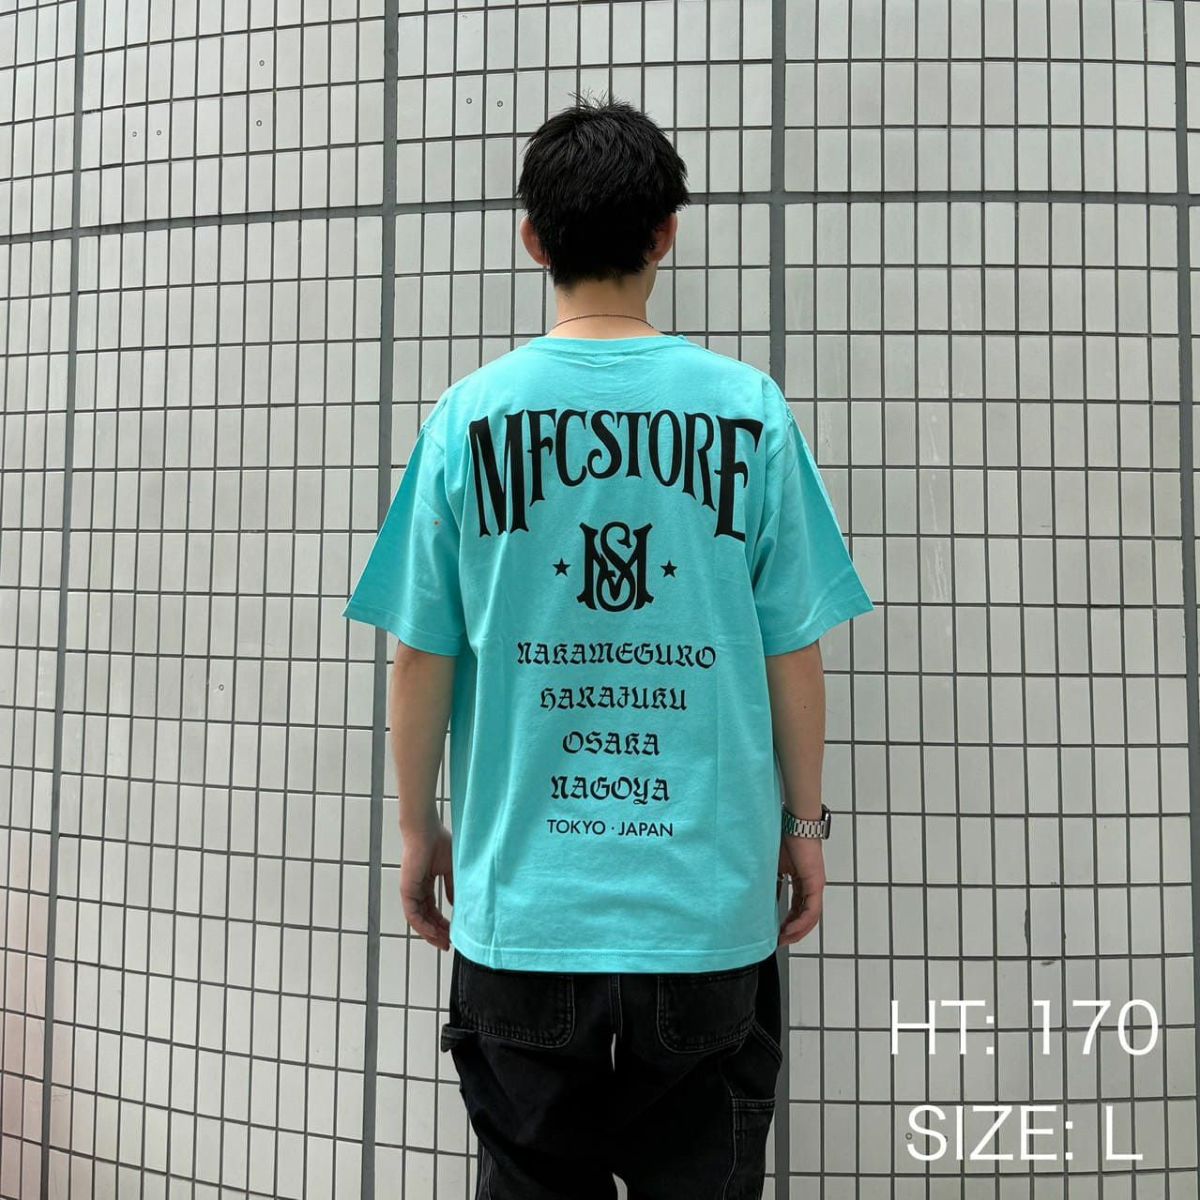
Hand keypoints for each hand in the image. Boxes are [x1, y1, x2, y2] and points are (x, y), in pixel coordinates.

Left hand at [400, 822, 454, 950]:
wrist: (426, 831)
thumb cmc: (439, 843)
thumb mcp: (451, 870)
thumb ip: (452, 888)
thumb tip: (456, 905)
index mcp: (426, 884)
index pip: (433, 910)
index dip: (442, 923)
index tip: (453, 933)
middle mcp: (417, 890)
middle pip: (426, 918)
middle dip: (437, 932)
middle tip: (448, 944)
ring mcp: (410, 891)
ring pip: (418, 920)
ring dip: (430, 933)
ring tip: (443, 942)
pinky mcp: (406, 890)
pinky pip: (413, 914)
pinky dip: (423, 925)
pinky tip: (433, 933)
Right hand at [776, 834, 824, 946]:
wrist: (796, 824)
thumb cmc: (785, 837)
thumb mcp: (774, 866)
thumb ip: (772, 882)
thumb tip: (760, 899)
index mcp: (803, 880)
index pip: (798, 907)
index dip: (788, 921)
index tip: (776, 931)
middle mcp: (812, 885)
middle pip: (806, 916)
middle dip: (793, 931)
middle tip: (780, 941)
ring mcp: (816, 885)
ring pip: (811, 916)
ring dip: (798, 930)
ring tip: (784, 939)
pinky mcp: (816, 883)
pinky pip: (812, 910)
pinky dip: (802, 921)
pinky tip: (790, 928)